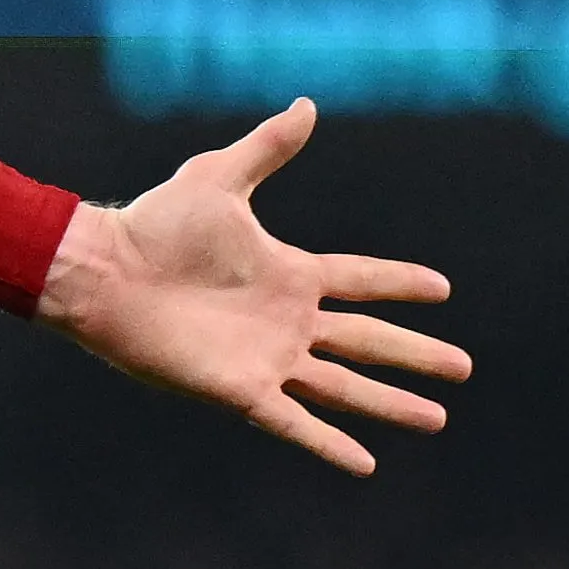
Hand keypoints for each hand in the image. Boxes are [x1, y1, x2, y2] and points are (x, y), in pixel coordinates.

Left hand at [33, 101, 466, 475]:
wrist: (105, 273)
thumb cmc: (153, 225)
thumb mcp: (219, 179)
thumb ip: (266, 149)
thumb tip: (307, 104)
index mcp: (288, 273)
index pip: (361, 281)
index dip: (400, 285)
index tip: (442, 289)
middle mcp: (286, 320)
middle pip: (368, 341)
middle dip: (415, 355)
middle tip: (463, 368)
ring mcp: (267, 358)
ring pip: (345, 386)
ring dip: (390, 403)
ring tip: (436, 418)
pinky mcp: (241, 390)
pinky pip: (295, 422)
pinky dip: (329, 443)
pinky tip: (365, 464)